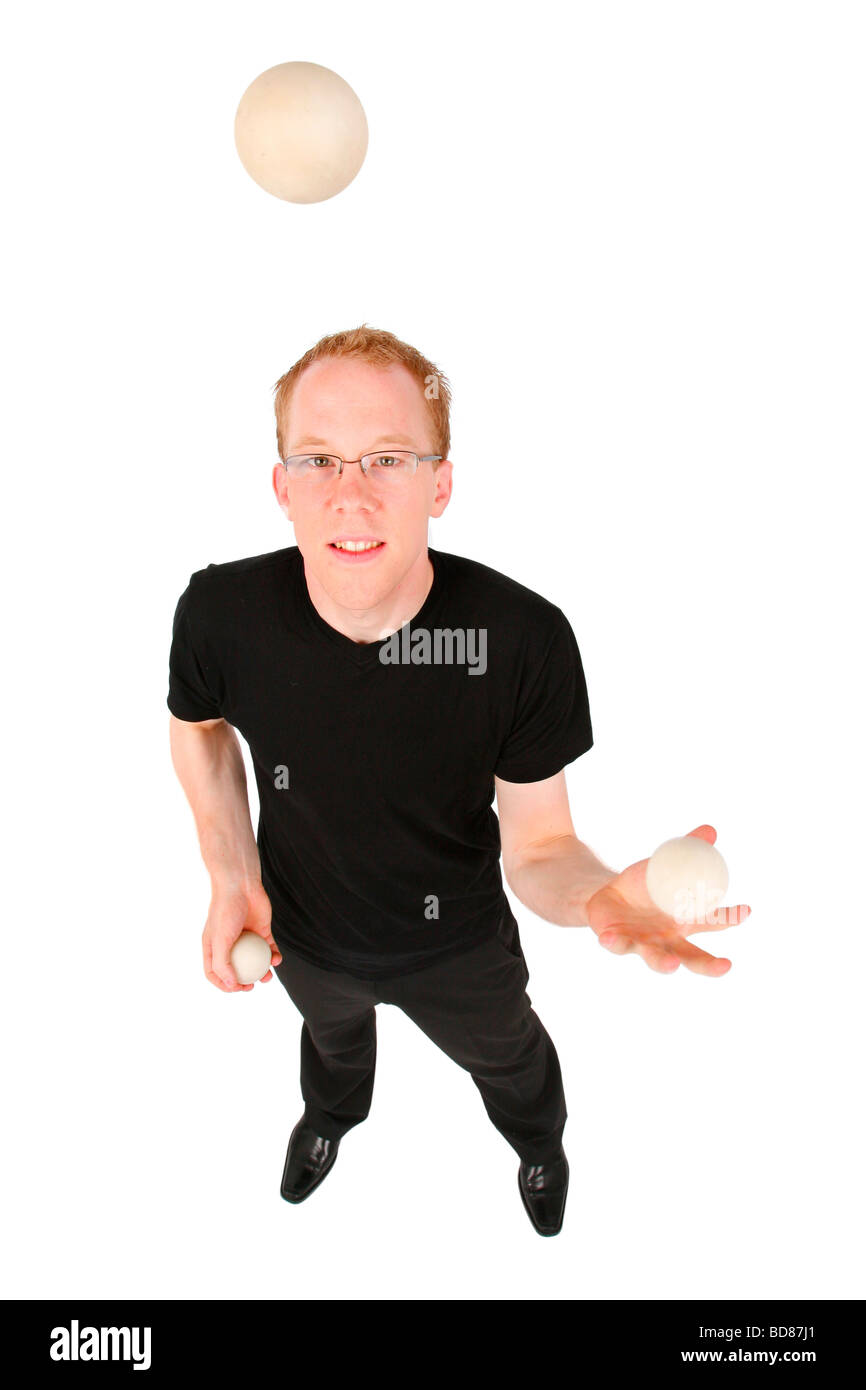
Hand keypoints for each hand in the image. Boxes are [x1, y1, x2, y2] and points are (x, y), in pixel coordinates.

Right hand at [203, 880, 281, 991]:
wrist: (241, 885)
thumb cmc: (226, 911)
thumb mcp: (219, 940)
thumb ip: (222, 964)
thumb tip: (231, 985)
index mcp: (213, 947)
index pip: (214, 972)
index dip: (223, 984)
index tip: (237, 988)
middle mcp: (229, 944)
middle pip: (236, 969)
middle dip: (244, 982)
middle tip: (253, 986)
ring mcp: (246, 938)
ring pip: (255, 961)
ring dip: (262, 972)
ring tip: (268, 977)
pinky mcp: (262, 931)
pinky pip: (268, 948)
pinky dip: (273, 956)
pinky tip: (277, 959)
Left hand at [585, 825, 750, 976]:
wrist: (607, 895)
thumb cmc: (644, 885)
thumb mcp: (664, 864)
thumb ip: (688, 851)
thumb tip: (711, 830)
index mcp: (685, 921)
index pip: (712, 921)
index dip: (730, 917)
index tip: (746, 909)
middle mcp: (669, 939)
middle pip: (692, 957)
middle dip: (709, 965)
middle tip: (726, 966)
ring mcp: (644, 944)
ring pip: (656, 958)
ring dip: (664, 963)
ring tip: (672, 965)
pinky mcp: (618, 942)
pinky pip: (617, 944)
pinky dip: (614, 942)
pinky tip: (609, 938)